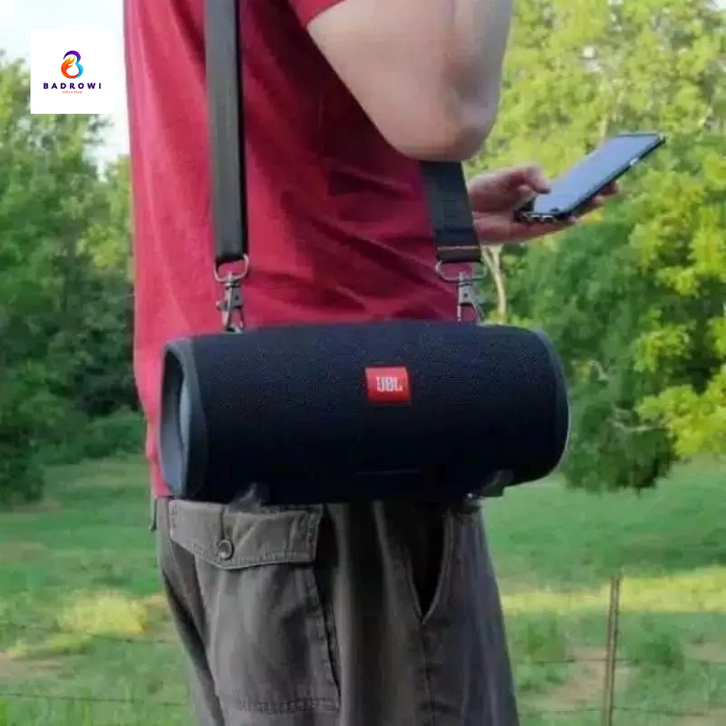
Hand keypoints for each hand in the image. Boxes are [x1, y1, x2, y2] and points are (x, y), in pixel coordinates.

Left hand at [467, 164, 618, 244]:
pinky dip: (560, 223)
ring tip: (600, 199)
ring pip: (564, 216)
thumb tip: (549, 187)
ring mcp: (534, 221)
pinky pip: (546, 229)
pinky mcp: (524, 233)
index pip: (570, 186)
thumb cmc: (484, 190)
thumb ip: (530, 173)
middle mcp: (540, 207)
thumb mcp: (510, 175)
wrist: (461, 208)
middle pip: (572, 202)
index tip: (610, 172)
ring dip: (582, 210)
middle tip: (614, 187)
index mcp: (539, 191)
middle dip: (594, 195)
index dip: (589, 181)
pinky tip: (573, 217)